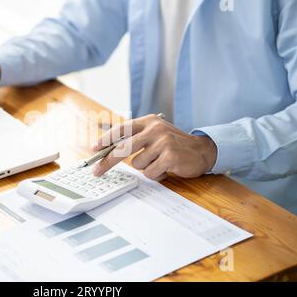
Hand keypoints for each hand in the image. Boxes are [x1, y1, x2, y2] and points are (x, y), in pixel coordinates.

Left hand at [92, 114, 216, 180]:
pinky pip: (150, 172)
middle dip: (108, 161)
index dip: (106, 139)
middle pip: (123, 148)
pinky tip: (167, 168)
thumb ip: (136, 138)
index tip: (94, 149)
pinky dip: (156, 174)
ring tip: (159, 163)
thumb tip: (110, 150)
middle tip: (97, 171)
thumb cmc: (174, 145)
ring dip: (146, 168)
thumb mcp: (155, 134)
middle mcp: (155, 129)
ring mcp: (163, 142)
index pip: (122, 129)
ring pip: (138, 164)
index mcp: (149, 121)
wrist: (202, 151)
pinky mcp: (170, 156)